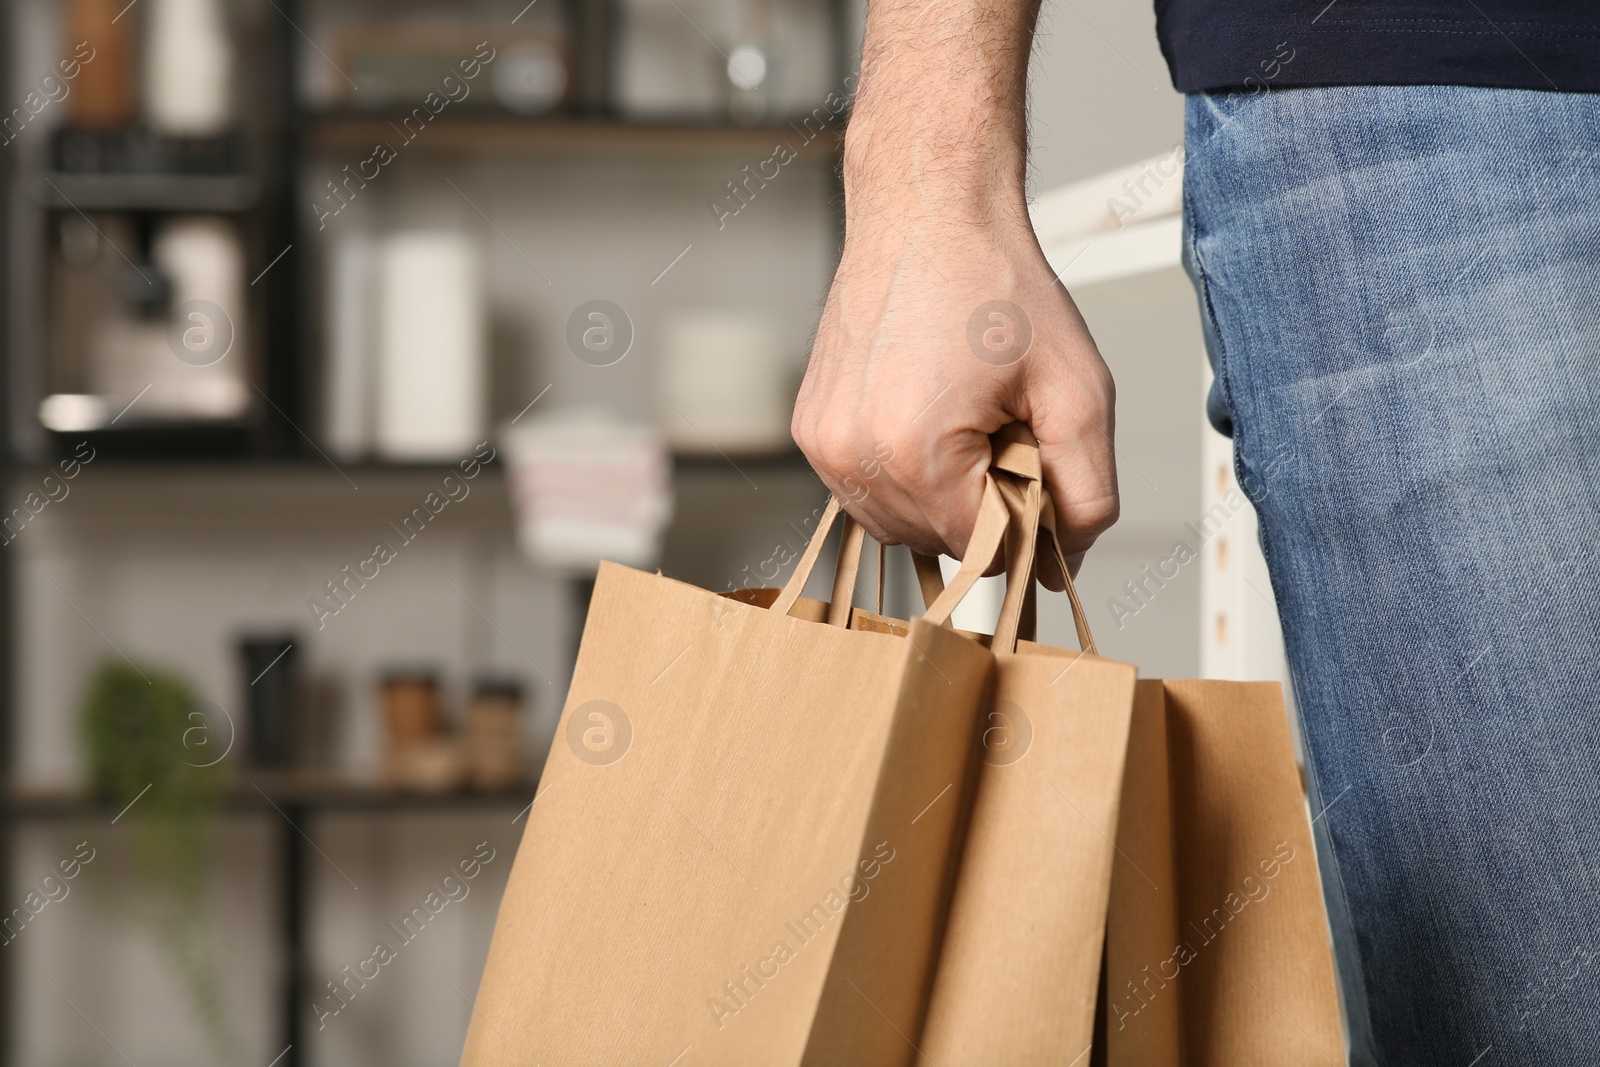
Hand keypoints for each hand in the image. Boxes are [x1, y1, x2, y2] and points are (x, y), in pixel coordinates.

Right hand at [789, 0, 1117, 583]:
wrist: (925, 212)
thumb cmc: (995, 284)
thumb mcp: (1079, 389)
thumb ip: (1088, 493)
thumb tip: (1067, 565)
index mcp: (918, 455)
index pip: (987, 554)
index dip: (1027, 516)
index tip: (1035, 453)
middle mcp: (854, 458)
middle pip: (941, 545)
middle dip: (983, 503)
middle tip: (1002, 423)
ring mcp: (824, 448)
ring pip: (899, 527)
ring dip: (942, 496)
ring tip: (962, 417)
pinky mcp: (811, 432)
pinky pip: (865, 492)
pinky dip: (905, 474)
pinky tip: (927, 413)